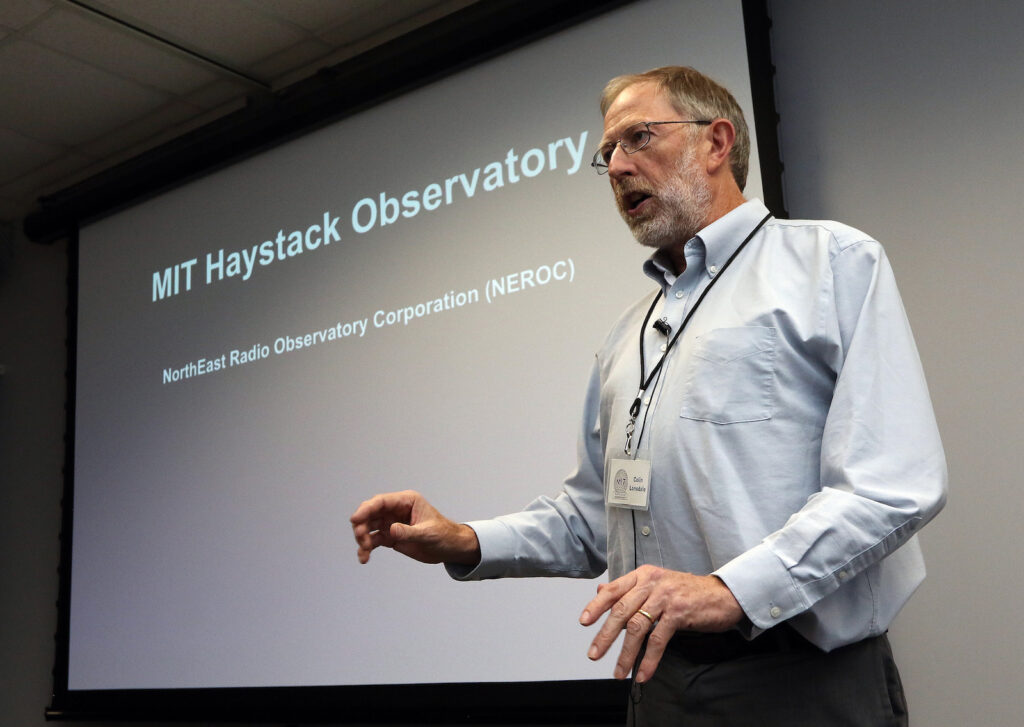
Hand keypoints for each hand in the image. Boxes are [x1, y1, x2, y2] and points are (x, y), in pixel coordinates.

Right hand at [350, 490, 480, 565]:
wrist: (450, 548)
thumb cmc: (444, 535)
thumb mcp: (428, 533)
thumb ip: (409, 532)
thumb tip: (391, 530)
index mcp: (406, 501)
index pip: (381, 501)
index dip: (366, 509)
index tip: (355, 519)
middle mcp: (396, 510)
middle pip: (371, 513)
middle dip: (362, 525)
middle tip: (361, 539)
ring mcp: (391, 523)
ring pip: (369, 527)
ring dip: (362, 538)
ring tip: (364, 552)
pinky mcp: (390, 536)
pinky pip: (373, 540)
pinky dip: (366, 548)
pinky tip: (364, 558)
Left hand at [579, 565, 742, 682]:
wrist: (722, 595)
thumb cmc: (686, 592)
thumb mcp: (656, 585)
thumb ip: (628, 589)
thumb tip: (600, 591)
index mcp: (643, 575)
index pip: (613, 589)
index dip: (596, 605)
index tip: (584, 622)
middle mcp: (651, 583)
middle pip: (621, 610)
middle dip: (605, 635)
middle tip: (594, 654)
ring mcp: (665, 597)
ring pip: (637, 627)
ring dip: (626, 653)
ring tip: (618, 672)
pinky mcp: (679, 613)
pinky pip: (658, 639)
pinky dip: (649, 659)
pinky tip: (643, 674)